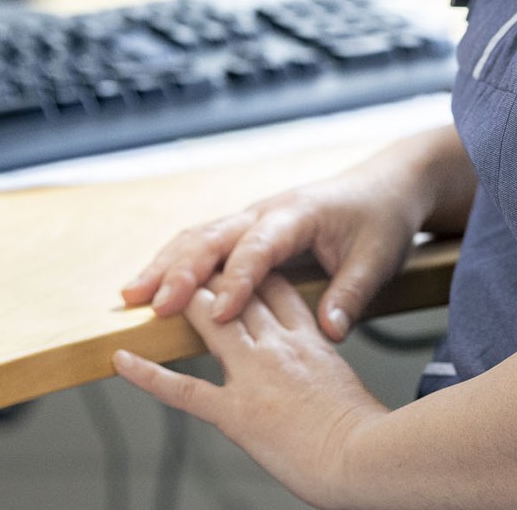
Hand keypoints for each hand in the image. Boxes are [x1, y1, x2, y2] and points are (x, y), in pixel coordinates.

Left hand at [114, 277, 388, 509]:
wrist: (368, 458)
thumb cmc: (369, 436)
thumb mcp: (348, 386)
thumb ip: (327, 371)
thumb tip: (323, 375)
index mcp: (311, 342)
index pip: (277, 291)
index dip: (251, 272)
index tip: (233, 260)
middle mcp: (280, 348)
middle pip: (239, 294)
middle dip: (208, 275)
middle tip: (181, 263)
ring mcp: (256, 376)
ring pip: (210, 322)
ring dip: (179, 302)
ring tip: (149, 293)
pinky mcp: (237, 412)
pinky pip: (184, 389)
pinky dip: (148, 375)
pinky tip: (122, 360)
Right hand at [120, 144, 439, 339]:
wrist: (385, 185)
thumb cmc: (381, 220)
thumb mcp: (378, 259)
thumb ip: (352, 294)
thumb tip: (330, 331)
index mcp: (297, 214)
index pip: (259, 248)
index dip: (236, 280)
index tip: (216, 313)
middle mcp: (266, 211)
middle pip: (214, 237)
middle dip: (181, 270)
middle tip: (153, 305)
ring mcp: (253, 218)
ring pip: (199, 237)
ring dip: (166, 264)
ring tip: (132, 295)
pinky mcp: (247, 230)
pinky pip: (205, 242)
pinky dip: (176, 261)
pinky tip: (154, 286)